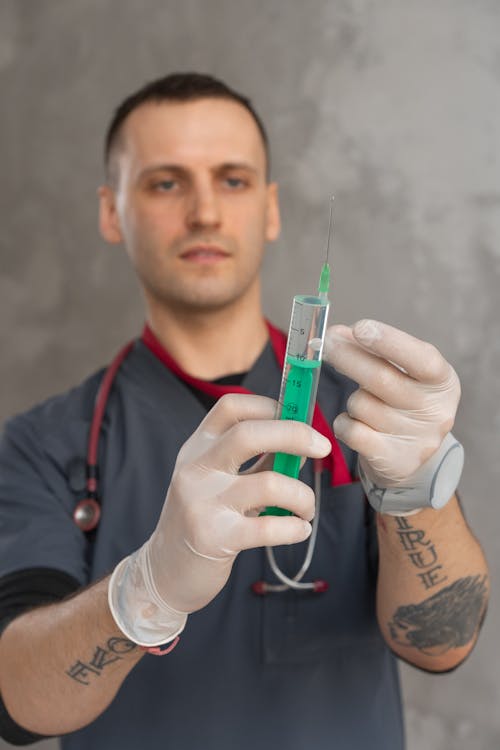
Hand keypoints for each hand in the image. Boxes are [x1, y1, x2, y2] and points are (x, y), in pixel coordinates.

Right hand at [109, 394, 330, 644]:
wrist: (166, 571)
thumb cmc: (204, 519)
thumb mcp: (219, 480)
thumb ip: (256, 460)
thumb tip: (303, 442)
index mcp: (197, 448)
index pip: (231, 407)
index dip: (269, 405)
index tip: (297, 415)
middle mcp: (196, 469)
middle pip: (249, 434)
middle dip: (295, 434)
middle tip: (322, 446)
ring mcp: (202, 502)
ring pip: (269, 484)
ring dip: (302, 496)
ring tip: (306, 509)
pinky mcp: (214, 537)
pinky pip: (269, 527)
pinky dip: (295, 528)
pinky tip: (299, 530)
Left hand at [323, 319, 460, 488]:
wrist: (412, 456)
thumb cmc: (402, 401)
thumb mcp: (401, 373)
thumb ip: (372, 350)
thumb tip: (335, 333)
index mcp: (442, 382)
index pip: (421, 359)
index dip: (390, 342)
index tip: (360, 327)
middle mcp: (434, 410)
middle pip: (381, 378)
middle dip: (348, 357)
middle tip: (326, 342)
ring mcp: (415, 438)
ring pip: (361, 405)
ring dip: (352, 399)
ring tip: (363, 404)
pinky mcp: (393, 460)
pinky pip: (351, 431)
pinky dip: (344, 422)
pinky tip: (354, 423)